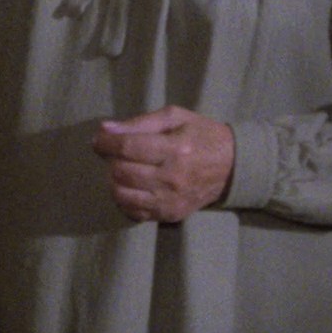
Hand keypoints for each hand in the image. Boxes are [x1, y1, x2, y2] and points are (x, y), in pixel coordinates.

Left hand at [90, 105, 235, 223]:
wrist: (233, 166)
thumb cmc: (203, 135)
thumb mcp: (175, 117)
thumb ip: (140, 123)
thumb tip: (106, 130)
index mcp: (175, 148)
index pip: (127, 147)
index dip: (105, 143)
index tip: (98, 140)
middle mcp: (172, 178)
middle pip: (121, 172)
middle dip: (110, 161)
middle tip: (115, 153)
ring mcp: (171, 200)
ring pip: (123, 195)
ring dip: (114, 181)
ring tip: (122, 170)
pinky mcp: (171, 214)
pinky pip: (134, 213)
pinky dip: (125, 199)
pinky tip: (131, 187)